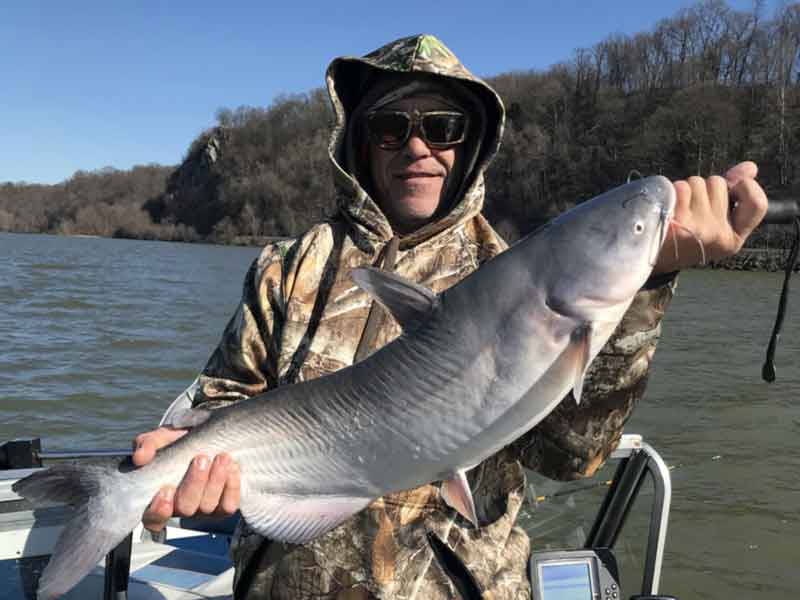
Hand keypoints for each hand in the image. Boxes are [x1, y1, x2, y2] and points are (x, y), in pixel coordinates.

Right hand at [133, 427, 240, 532]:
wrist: (206, 437)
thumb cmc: (178, 443)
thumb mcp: (160, 438)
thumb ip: (147, 444)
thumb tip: (141, 457)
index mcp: (160, 497)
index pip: (153, 519)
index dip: (158, 511)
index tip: (165, 490)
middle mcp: (181, 507)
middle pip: (186, 508)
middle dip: (194, 483)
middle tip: (201, 459)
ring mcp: (203, 508)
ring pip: (208, 506)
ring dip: (215, 481)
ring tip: (221, 458)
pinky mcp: (224, 506)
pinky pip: (228, 505)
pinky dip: (231, 487)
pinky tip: (232, 468)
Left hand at [653, 161, 767, 273]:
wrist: (648, 258)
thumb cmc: (683, 236)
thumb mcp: (713, 224)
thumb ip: (733, 196)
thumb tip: (750, 167)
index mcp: (733, 239)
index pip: (758, 204)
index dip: (747, 187)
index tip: (733, 187)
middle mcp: (717, 235)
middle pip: (717, 183)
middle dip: (702, 188)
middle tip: (689, 208)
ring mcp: (696, 229)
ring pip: (696, 182)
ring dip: (684, 189)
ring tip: (675, 209)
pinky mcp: (674, 222)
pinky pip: (679, 188)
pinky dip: (670, 190)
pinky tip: (664, 207)